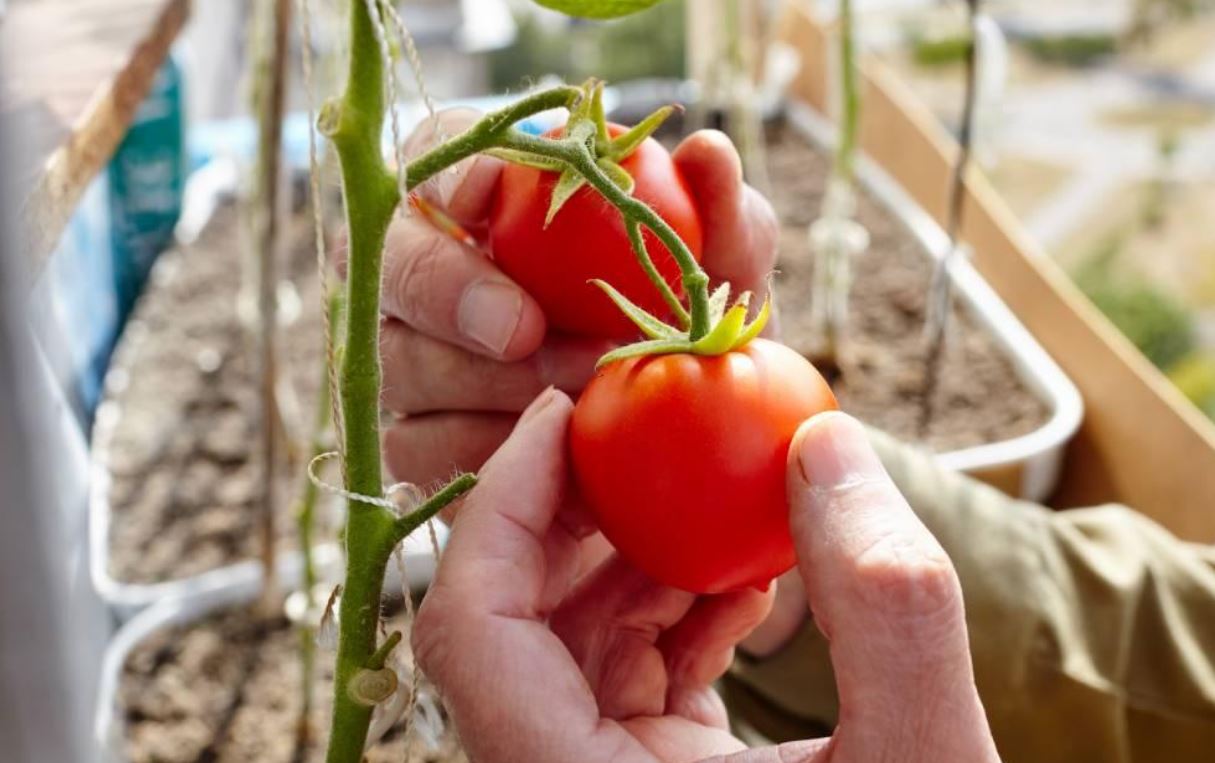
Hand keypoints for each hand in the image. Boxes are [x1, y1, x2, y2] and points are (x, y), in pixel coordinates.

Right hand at [376, 108, 778, 487]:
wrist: (674, 424)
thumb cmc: (682, 314)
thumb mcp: (719, 263)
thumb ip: (717, 209)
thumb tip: (708, 151)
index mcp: (484, 196)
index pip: (435, 156)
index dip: (451, 173)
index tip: (493, 195)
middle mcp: (427, 270)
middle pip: (391, 265)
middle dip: (449, 292)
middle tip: (525, 329)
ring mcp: (411, 356)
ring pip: (399, 360)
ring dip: (482, 384)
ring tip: (573, 398)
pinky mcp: (416, 437)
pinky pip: (416, 444)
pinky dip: (479, 449)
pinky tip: (542, 454)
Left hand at [413, 394, 1000, 762]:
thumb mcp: (923, 762)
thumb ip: (884, 598)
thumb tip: (823, 445)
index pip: (469, 628)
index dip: (497, 502)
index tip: (565, 412)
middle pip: (510, 620)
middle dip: (576, 512)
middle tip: (643, 430)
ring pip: (570, 644)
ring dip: (635, 556)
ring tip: (713, 498)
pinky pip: (631, 676)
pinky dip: (677, 611)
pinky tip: (744, 578)